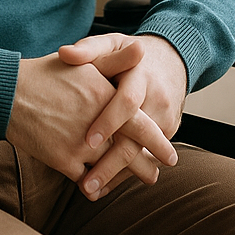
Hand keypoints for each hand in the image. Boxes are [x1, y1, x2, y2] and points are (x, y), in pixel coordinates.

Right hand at [6, 52, 174, 184]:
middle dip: (146, 165)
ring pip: (110, 167)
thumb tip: (143, 49)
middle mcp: (96, 122)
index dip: (157, 141)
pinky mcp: (62, 159)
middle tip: (156, 173)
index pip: (140, 125)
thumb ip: (116, 60)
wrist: (7, 92)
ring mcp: (80, 144)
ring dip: (124, 177)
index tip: (170, 153)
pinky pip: (86, 179)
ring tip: (132, 182)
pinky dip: (95, 185)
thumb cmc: (45, 74)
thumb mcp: (83, 62)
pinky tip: (100, 188)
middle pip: (130, 151)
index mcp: (104, 97)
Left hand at [58, 33, 187, 199]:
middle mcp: (157, 98)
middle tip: (87, 185)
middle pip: (138, 137)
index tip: (88, 141)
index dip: (108, 122)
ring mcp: (166, 117)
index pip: (127, 102)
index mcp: (139, 75)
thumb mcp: (110, 44)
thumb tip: (64, 53)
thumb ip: (88, 49)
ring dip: (118, 174)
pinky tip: (104, 186)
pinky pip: (148, 156)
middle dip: (113, 164)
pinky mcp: (169, 130)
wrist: (169, 58)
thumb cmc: (127, 52)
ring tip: (91, 190)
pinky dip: (127, 172)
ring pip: (144, 153)